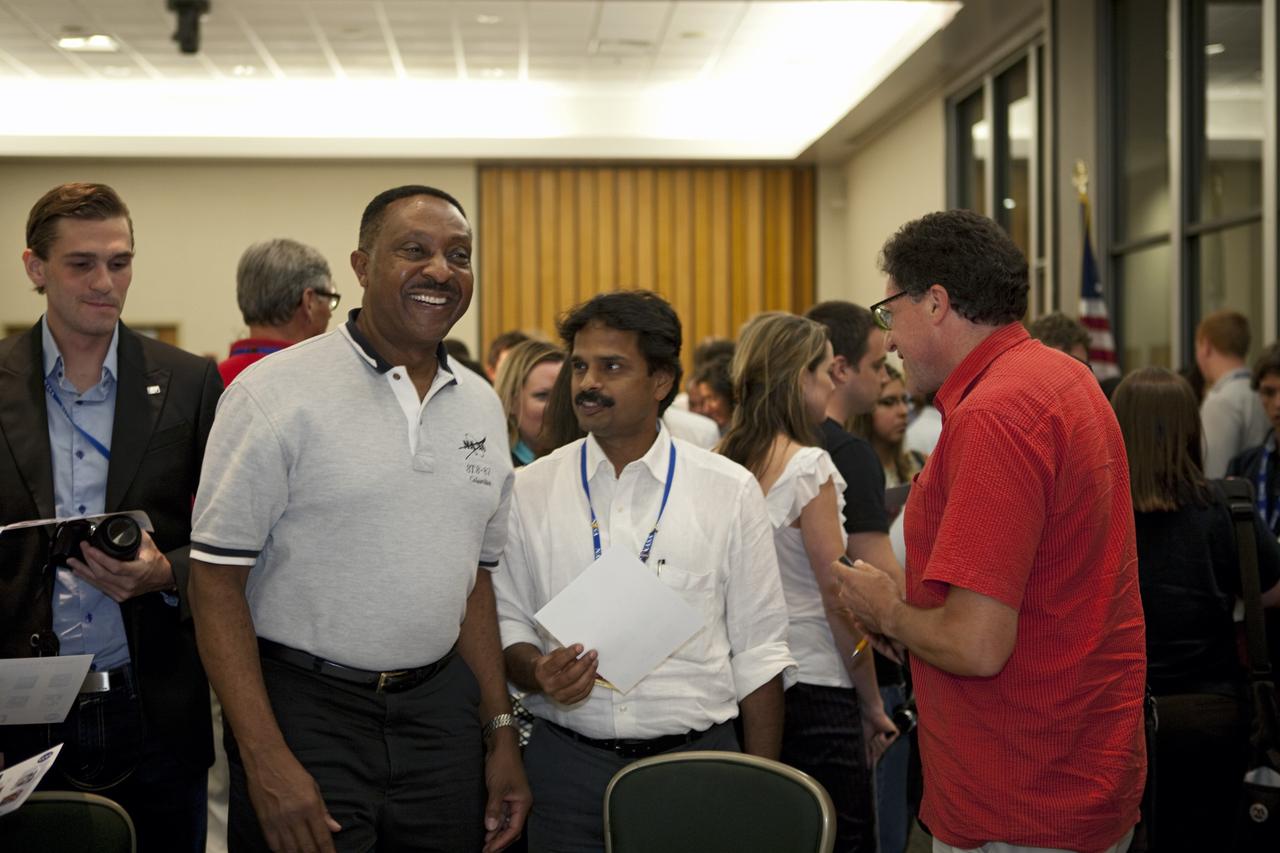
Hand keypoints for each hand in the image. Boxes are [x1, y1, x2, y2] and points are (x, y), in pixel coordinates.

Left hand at [68, 529, 173, 601]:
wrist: (163, 579)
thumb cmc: (156, 561)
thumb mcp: (149, 545)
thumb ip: (136, 536)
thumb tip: (120, 526)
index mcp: (138, 572)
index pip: (115, 566)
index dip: (99, 558)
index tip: (89, 547)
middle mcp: (129, 585)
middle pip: (102, 574)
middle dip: (88, 560)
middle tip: (81, 548)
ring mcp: (123, 593)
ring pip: (98, 582)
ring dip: (83, 571)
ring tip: (72, 562)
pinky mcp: (119, 597)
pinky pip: (100, 587)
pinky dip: (88, 579)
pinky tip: (80, 572)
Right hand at [244, 747, 340, 852]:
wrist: (266, 761)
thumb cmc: (292, 771)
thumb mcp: (313, 787)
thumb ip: (324, 811)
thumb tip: (336, 828)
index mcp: (310, 806)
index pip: (322, 836)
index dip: (328, 850)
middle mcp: (295, 816)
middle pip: (307, 846)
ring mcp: (278, 821)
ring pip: (290, 849)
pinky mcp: (264, 822)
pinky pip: (274, 844)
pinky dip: (282, 851)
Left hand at [481, 731, 531, 852]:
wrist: (501, 746)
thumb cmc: (502, 764)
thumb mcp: (497, 787)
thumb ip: (494, 808)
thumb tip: (490, 828)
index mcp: (523, 803)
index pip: (514, 829)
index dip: (501, 841)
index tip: (489, 849)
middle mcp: (520, 804)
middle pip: (513, 830)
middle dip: (500, 842)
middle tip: (486, 851)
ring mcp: (513, 801)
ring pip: (507, 824)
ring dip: (497, 834)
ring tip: (485, 844)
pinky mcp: (506, 797)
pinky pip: (503, 816)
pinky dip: (496, 824)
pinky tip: (487, 830)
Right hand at [532, 645, 597, 704]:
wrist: (541, 681)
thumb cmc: (549, 664)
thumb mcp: (551, 656)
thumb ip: (563, 653)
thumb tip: (580, 650)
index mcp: (543, 672)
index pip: (557, 663)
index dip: (570, 654)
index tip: (581, 646)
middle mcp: (549, 686)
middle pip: (569, 676)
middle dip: (584, 664)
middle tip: (593, 653)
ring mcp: (558, 696)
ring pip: (578, 686)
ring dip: (589, 673)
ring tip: (595, 662)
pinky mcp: (567, 702)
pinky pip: (582, 694)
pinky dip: (590, 683)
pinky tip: (593, 673)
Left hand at [831, 558, 900, 636]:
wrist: (890, 615)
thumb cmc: (886, 592)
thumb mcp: (879, 574)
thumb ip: (865, 567)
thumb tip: (857, 564)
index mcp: (849, 578)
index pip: (835, 567)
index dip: (840, 565)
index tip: (846, 565)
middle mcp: (845, 591)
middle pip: (842, 581)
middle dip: (851, 580)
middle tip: (866, 580)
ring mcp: (848, 604)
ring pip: (847, 594)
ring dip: (855, 592)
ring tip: (871, 594)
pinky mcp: (853, 614)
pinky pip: (853, 605)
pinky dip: (860, 604)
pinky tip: (872, 604)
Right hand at [861, 704, 898, 767]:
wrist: (870, 716)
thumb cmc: (868, 726)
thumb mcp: (867, 742)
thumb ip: (868, 755)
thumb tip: (869, 767)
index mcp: (880, 743)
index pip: (879, 755)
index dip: (875, 762)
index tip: (872, 772)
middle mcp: (887, 741)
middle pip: (880, 753)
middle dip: (875, 746)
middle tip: (873, 737)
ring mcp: (892, 738)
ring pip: (884, 749)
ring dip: (877, 742)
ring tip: (876, 733)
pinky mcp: (895, 733)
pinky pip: (888, 743)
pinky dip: (882, 738)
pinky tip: (881, 731)